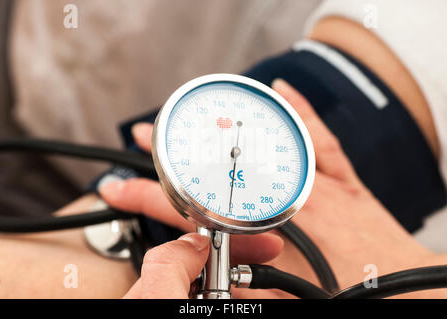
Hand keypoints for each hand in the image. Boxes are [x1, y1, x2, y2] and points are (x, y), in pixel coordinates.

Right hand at [101, 79, 435, 297]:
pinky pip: (319, 135)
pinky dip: (302, 109)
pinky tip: (283, 89)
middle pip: (212, 167)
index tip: (121, 187)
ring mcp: (311, 180)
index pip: (188, 209)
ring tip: (188, 115)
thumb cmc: (348, 296)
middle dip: (172, 154)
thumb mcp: (279, 297)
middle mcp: (281, 197)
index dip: (147, 199)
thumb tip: (207, 275)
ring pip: (257, 145)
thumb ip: (241, 283)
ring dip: (217, 127)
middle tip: (143, 137)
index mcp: (260, 230)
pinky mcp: (340, 175)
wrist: (405, 293)